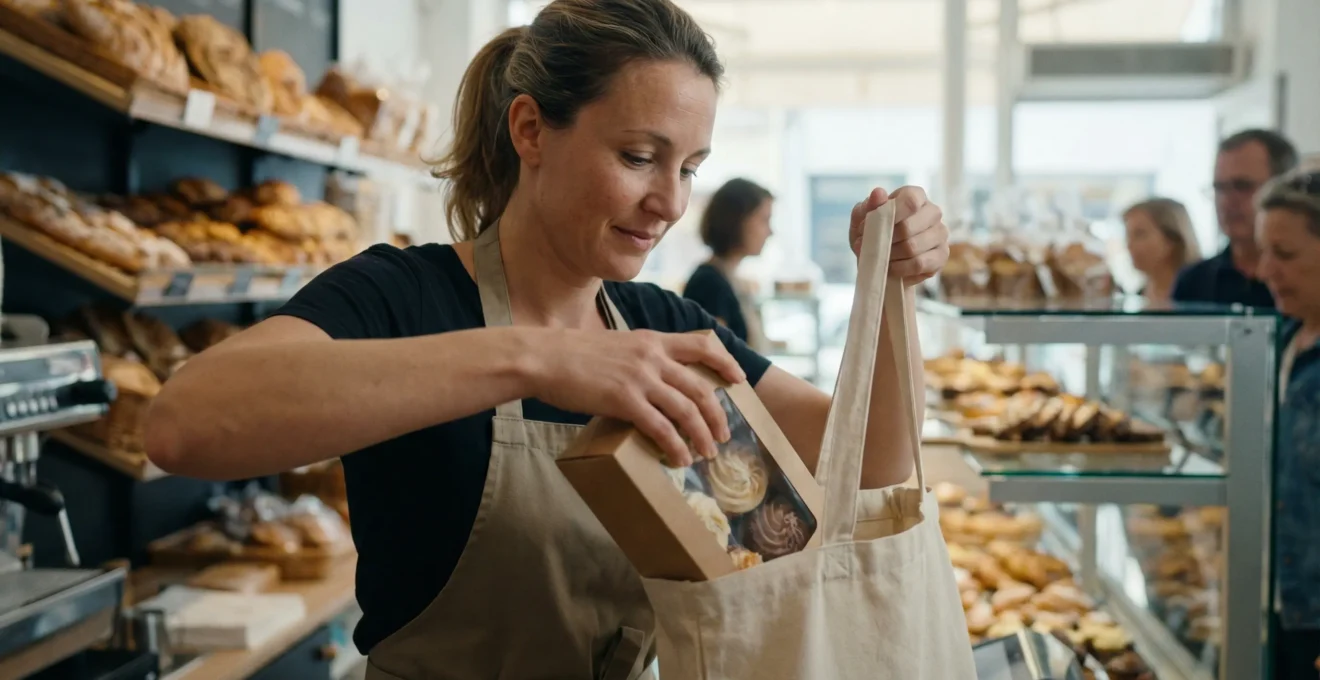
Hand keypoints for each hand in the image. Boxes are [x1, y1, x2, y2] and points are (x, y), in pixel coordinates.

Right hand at [527, 328, 743, 466]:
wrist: (543, 357)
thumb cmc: (572, 356)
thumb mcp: (615, 346)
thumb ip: (638, 360)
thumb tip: (652, 386)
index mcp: (651, 341)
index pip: (702, 345)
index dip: (725, 362)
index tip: (739, 378)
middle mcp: (652, 357)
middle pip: (701, 387)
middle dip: (718, 415)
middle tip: (723, 435)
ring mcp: (640, 378)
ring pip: (688, 410)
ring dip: (702, 435)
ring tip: (707, 453)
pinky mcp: (625, 400)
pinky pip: (662, 428)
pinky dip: (676, 446)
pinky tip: (680, 459)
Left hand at [849, 186, 948, 284]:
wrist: (880, 260)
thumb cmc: (872, 233)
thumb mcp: (863, 219)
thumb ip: (869, 205)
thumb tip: (878, 193)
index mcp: (916, 196)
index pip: (910, 200)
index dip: (890, 215)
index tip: (869, 228)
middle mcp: (933, 212)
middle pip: (908, 227)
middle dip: (884, 240)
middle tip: (870, 247)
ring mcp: (940, 234)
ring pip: (913, 247)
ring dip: (890, 255)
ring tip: (879, 257)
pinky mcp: (941, 255)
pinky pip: (919, 264)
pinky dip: (900, 268)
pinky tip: (891, 268)